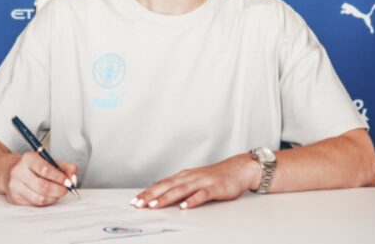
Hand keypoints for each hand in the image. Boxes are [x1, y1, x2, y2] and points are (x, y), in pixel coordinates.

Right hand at [4, 151, 78, 206]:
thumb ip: (64, 167)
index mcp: (28, 158)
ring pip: (39, 198)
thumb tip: (73, 176)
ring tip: (58, 193)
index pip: (45, 169)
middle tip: (66, 190)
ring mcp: (15, 186)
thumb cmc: (32, 166)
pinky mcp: (14, 198)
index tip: (68, 181)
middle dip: (58, 190)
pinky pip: (34, 204)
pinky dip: (46, 202)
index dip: (59, 177)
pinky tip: (49, 196)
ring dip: (53, 198)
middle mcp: (19, 172)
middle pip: (42, 186)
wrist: (9, 171)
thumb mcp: (48, 160)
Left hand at [132, 154, 259, 209]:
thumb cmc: (216, 176)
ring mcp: (203, 181)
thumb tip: (162, 196)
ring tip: (155, 205)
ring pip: (181, 190)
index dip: (148, 192)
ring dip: (167, 197)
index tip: (135, 200)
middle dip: (151, 195)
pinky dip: (192, 200)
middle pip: (167, 186)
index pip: (162, 184)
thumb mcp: (195, 181)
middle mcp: (191, 177)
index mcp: (184, 176)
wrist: (239, 168)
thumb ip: (181, 188)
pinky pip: (202, 195)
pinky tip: (185, 206)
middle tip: (138, 203)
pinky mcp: (215, 187)